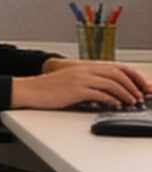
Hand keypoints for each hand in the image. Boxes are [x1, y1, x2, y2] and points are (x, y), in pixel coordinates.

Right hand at [15, 58, 150, 109]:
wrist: (29, 90)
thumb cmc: (48, 89)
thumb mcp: (71, 82)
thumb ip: (89, 83)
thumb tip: (108, 93)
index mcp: (85, 67)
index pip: (116, 67)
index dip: (133, 75)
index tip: (142, 85)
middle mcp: (84, 70)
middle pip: (117, 73)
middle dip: (134, 84)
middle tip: (142, 95)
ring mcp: (80, 79)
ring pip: (111, 83)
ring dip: (126, 93)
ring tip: (133, 101)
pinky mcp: (76, 89)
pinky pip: (100, 93)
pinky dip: (112, 99)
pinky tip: (117, 104)